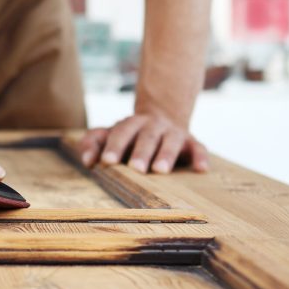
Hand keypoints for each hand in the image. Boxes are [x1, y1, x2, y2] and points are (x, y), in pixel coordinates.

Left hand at [77, 113, 208, 173]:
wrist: (162, 118)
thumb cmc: (129, 135)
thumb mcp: (109, 135)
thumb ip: (93, 143)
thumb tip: (87, 161)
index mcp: (131, 124)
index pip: (121, 133)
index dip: (114, 146)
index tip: (107, 161)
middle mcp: (153, 126)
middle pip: (146, 137)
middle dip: (141, 152)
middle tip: (135, 168)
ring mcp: (173, 133)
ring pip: (171, 142)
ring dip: (166, 155)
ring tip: (161, 171)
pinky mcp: (191, 142)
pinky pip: (198, 148)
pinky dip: (200, 157)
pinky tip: (201, 169)